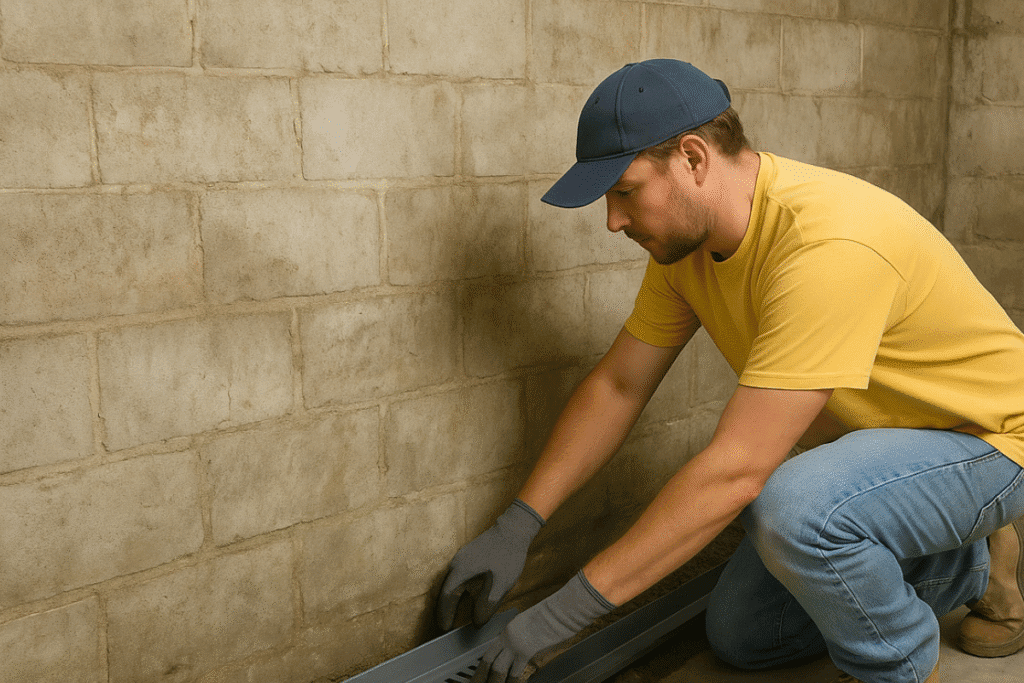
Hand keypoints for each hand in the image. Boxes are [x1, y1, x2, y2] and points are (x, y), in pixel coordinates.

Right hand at [437, 500, 544, 629]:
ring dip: (451, 599)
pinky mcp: (469, 555)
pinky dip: (458, 589)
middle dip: (445, 608)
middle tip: (446, 624)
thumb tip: (476, 622)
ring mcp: (462, 557)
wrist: (514, 528)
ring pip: (451, 582)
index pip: (447, 596)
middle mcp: (457, 563)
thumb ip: (487, 604)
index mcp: (461, 570)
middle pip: (446, 589)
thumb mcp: (501, 583)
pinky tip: (466, 595)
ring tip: (453, 613)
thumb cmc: (507, 555)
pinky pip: (458, 576)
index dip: (445, 614)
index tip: (444, 628)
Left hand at [471, 570, 615, 682]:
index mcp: (508, 630)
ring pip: (497, 669)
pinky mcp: (526, 651)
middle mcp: (507, 637)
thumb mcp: (531, 626)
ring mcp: (515, 644)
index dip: (483, 667)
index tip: (479, 676)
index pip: (490, 652)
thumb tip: (521, 654)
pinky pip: (515, 673)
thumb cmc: (552, 616)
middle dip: (482, 676)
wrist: (561, 610)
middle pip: (488, 661)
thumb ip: (522, 639)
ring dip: (495, 682)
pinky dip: (513, 682)